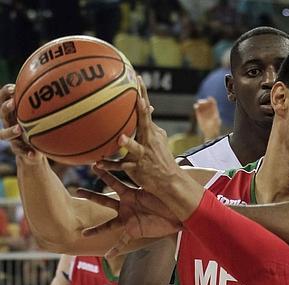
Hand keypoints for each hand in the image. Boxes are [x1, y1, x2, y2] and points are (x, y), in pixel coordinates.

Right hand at [0, 84, 42, 161]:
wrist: (34, 151)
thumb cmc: (39, 127)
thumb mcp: (42, 115)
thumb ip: (47, 104)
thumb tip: (63, 86)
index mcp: (14, 112)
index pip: (4, 99)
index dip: (6, 92)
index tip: (14, 87)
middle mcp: (9, 123)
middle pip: (2, 113)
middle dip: (5, 107)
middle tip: (12, 104)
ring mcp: (11, 137)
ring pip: (4, 134)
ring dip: (10, 131)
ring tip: (18, 129)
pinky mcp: (17, 150)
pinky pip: (19, 152)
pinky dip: (26, 153)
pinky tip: (34, 155)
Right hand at [78, 166, 181, 256]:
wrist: (177, 214)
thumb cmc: (169, 199)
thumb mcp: (159, 188)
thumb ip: (154, 177)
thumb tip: (160, 159)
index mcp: (131, 194)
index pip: (115, 183)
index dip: (105, 174)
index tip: (94, 165)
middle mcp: (126, 207)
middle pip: (104, 201)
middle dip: (91, 196)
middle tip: (77, 191)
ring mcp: (128, 220)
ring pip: (108, 224)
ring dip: (96, 229)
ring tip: (83, 233)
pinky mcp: (134, 231)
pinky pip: (123, 241)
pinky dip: (116, 248)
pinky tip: (108, 255)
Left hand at [97, 76, 183, 194]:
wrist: (169, 180)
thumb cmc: (160, 158)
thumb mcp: (158, 139)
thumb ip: (149, 124)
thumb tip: (148, 107)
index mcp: (151, 132)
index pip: (147, 109)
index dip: (143, 93)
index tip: (137, 77)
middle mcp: (148, 140)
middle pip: (144, 121)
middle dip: (141, 108)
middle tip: (136, 97)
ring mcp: (143, 154)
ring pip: (135, 147)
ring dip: (129, 143)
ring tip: (120, 138)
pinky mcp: (137, 168)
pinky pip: (121, 166)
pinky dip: (109, 165)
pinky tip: (97, 163)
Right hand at [194, 97, 220, 139]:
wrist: (210, 133)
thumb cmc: (214, 128)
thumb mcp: (216, 123)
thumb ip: (215, 119)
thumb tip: (216, 116)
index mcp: (215, 111)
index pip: (213, 103)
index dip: (211, 100)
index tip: (209, 98)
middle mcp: (209, 110)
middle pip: (207, 103)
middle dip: (204, 102)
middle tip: (202, 102)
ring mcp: (204, 112)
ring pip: (202, 106)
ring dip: (200, 103)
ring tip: (198, 103)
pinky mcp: (199, 115)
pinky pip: (197, 109)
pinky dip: (196, 107)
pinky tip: (196, 106)